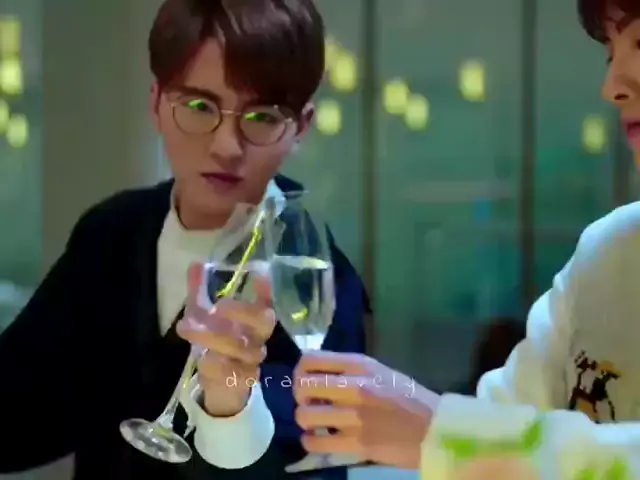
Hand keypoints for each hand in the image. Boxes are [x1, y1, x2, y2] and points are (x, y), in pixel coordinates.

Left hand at [177, 263, 275, 416]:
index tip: (259, 273)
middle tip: (218, 304)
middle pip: (262, 321)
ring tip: (186, 327)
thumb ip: (200, 290)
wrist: (223, 383)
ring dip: (212, 337)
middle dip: (242, 311)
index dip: (266, 289)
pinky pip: (230, 371)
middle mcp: (258, 336)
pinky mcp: (243, 379)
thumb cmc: (216, 341)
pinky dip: (214, 364)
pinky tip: (202, 358)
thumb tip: (195, 263)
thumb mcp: (204, 315)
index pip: (266, 301)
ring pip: (240, 347)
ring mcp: (253, 358)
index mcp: (254, 318)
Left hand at [293, 351, 439, 469]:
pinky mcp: (357, 444)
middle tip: (311, 403)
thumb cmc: (409, 398)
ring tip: (317, 423)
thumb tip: (317, 375)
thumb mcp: (380, 371)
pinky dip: (311, 442)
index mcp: (360, 365)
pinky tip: (321, 439)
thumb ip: (349, 370)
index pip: (310, 359)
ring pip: (304, 415)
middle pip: (303, 386)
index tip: (306, 380)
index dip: (300, 371)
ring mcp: (354, 417)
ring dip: (306, 420)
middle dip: (300, 396)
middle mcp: (354, 387)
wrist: (436, 429)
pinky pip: (315, 444)